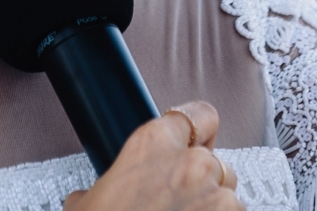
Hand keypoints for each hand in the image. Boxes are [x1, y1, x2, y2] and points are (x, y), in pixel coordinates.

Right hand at [63, 101, 240, 210]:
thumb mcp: (87, 206)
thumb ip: (107, 187)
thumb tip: (98, 197)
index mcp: (152, 145)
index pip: (198, 114)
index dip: (197, 131)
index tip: (192, 142)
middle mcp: (191, 164)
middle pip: (215, 159)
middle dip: (202, 180)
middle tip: (177, 204)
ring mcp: (218, 199)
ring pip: (229, 195)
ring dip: (213, 208)